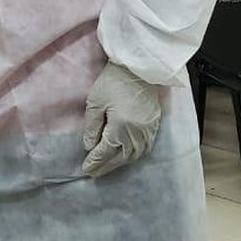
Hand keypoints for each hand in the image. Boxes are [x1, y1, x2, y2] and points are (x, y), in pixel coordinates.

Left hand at [82, 62, 163, 177]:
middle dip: (107, 166)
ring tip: (108, 167)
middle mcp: (137, 132)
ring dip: (121, 162)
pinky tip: (126, 156)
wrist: (139, 68)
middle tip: (94, 173)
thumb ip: (92, 127)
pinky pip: (145, 147)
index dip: (95, 161)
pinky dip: (134, 154)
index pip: (106, 151)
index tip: (86, 169)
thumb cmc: (113, 81)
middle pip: (122, 156)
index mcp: (121, 126)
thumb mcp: (95, 102)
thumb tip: (89, 147)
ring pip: (135, 154)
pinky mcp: (155, 124)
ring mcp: (149, 129)